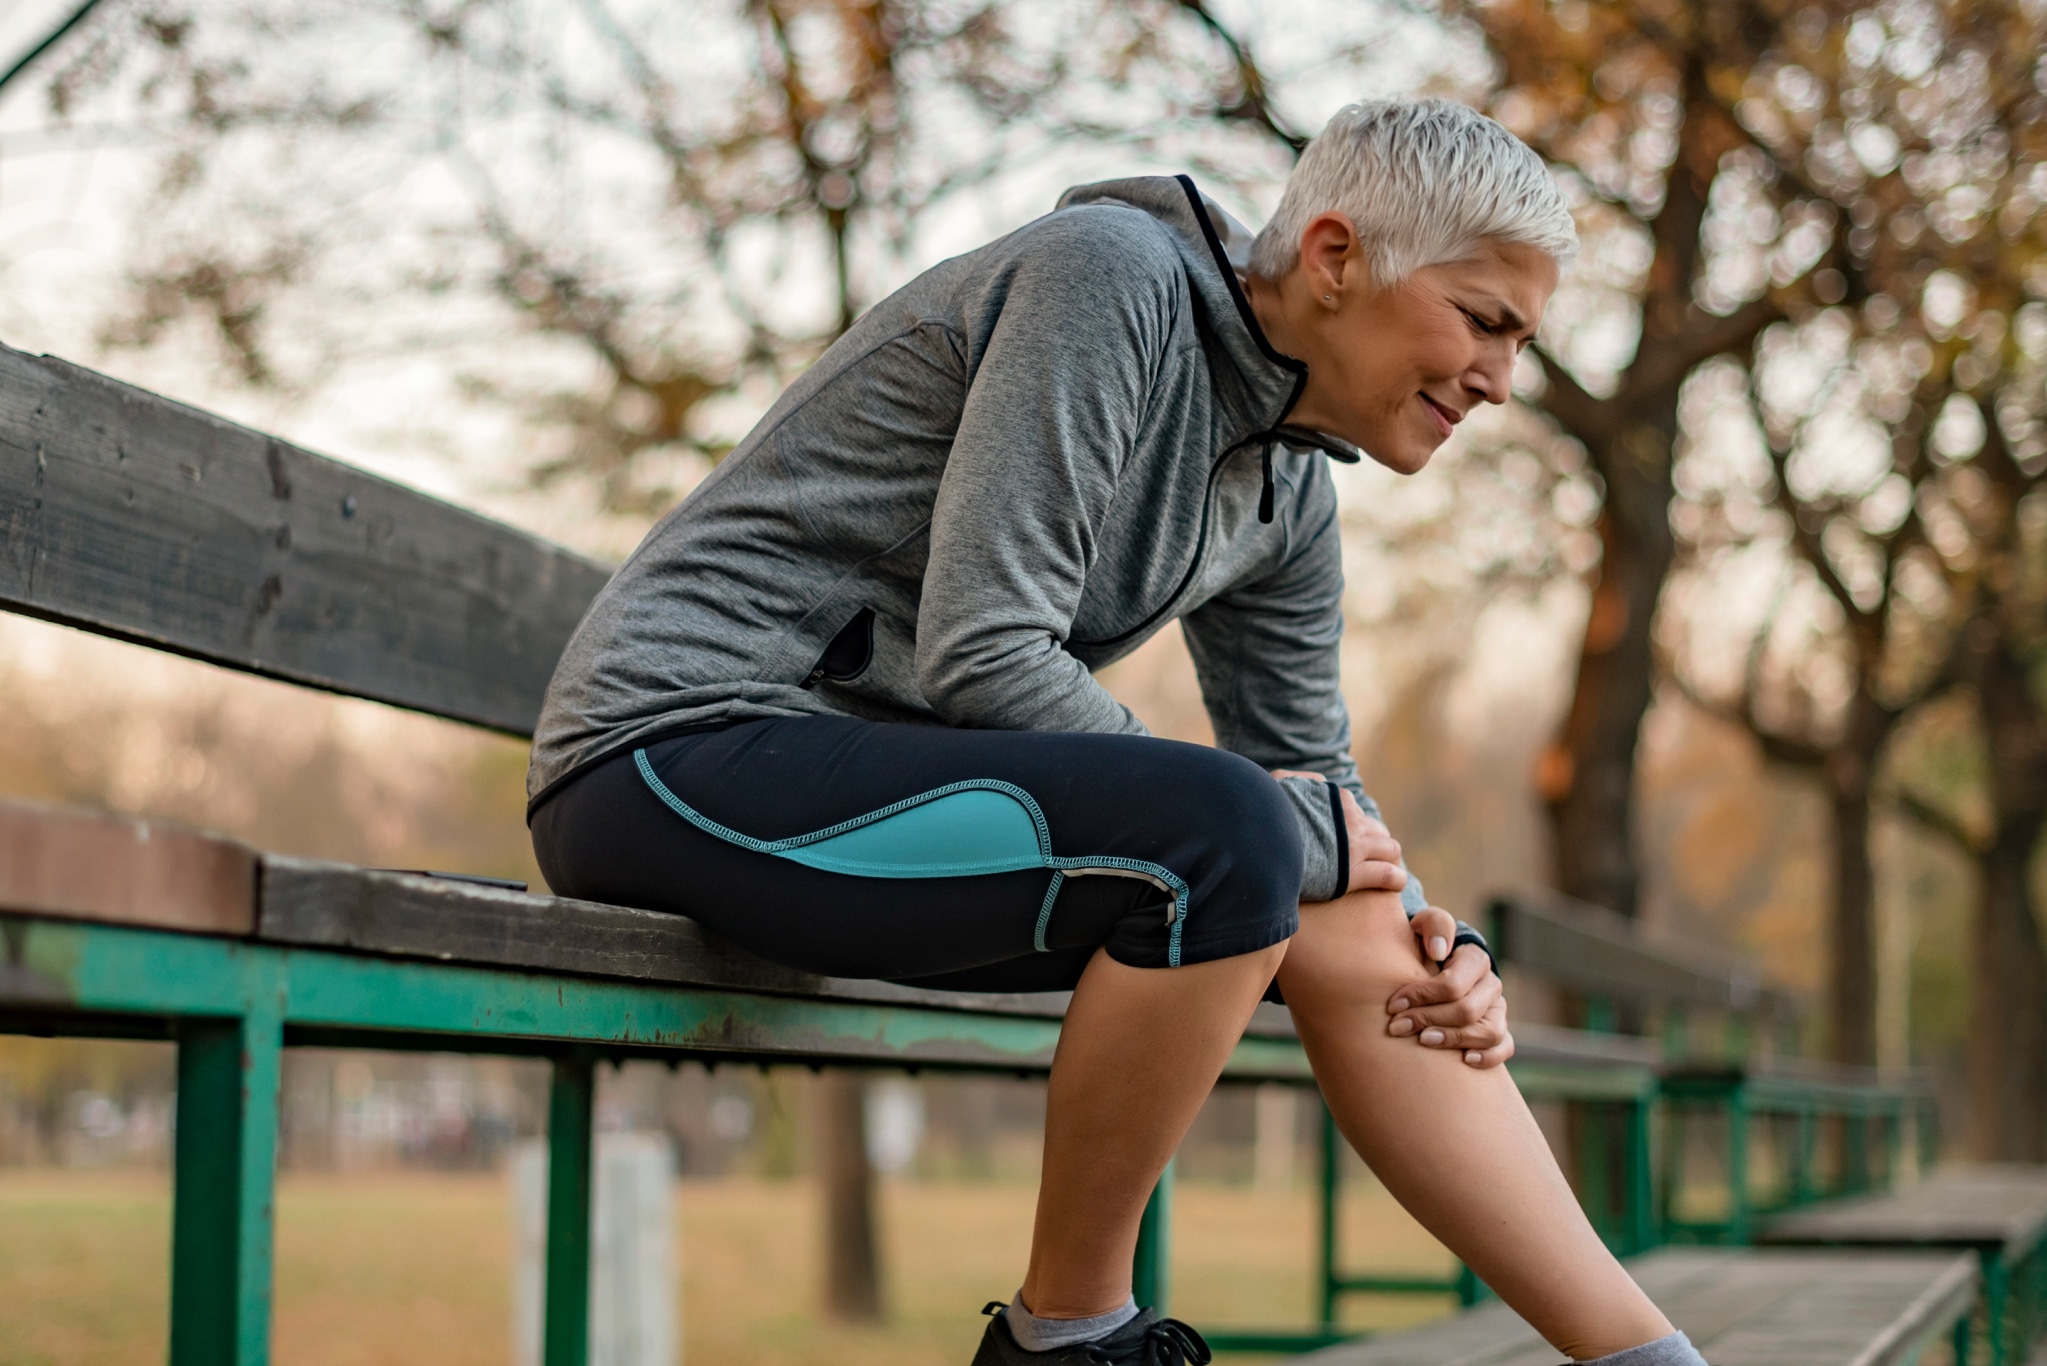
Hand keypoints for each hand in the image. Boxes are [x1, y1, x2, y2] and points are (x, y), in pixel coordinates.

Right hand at [1269, 771, 1405, 894]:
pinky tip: (1397, 884)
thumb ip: (1302, 779)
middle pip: (1378, 831)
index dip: (1354, 827)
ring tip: (1387, 869)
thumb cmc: (1263, 812)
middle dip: (1377, 842)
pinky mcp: (1353, 873)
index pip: (1357, 812)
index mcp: (1335, 799)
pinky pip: (1387, 874)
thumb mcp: (1279, 782)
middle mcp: (1350, 820)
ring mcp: (1354, 846)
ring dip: (1389, 858)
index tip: (1347, 838)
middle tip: (1370, 856)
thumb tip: (1321, 781)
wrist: (1260, 839)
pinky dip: (1396, 879)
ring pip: (1390, 850)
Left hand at [1386, 905, 1512, 1067]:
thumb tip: (1439, 950)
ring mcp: (1497, 1010)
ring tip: (1423, 1041)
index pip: (1453, 983)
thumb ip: (1433, 925)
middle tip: (1397, 1027)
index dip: (1422, 995)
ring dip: (1454, 1040)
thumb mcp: (1422, 926)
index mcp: (1475, 958)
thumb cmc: (1422, 946)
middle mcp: (1490, 985)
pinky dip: (1489, 1056)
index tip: (1393, 1005)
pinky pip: (1504, 1047)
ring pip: (1489, 1032)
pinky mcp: (1499, 1031)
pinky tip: (1465, 1060)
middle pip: (1467, 1010)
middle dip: (1429, 1019)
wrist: (1429, 965)